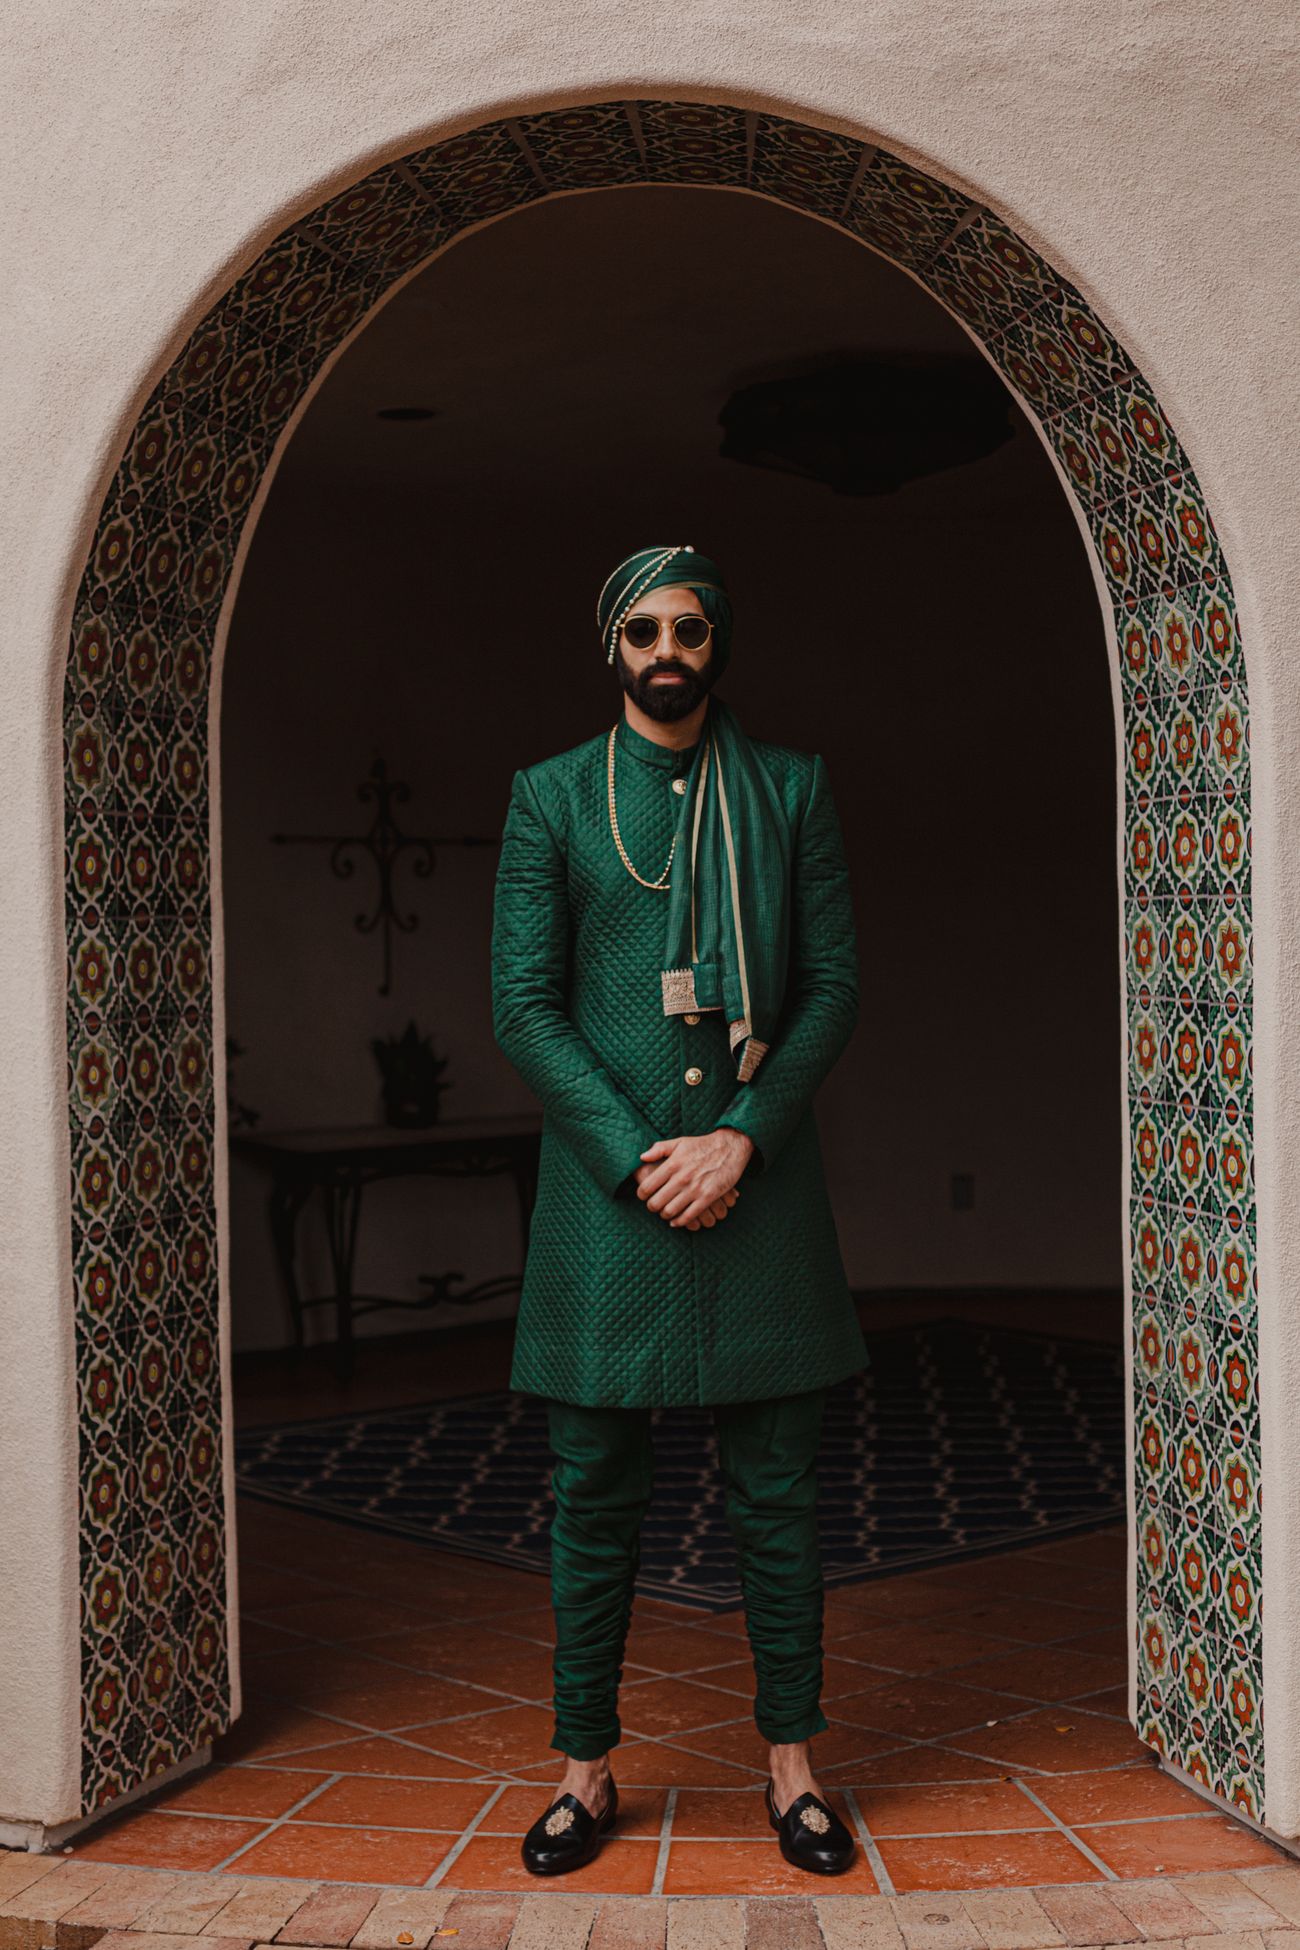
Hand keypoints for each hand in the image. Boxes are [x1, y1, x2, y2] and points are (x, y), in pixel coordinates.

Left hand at [634, 1127, 754, 1227]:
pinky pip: (689, 1216)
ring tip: (665, 1212)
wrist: (730, 1147)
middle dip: (651, 1207)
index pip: (647, 1187)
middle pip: (656, 1203)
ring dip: (665, 1215)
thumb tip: (642, 1157)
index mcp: (672, 1164)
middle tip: (654, 1206)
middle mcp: (681, 1178)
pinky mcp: (708, 1197)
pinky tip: (676, 1221)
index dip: (641, 1194)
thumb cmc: (703, 1145)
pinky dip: (680, 1222)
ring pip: (670, 1212)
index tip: (644, 1196)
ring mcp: (695, 1189)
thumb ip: (658, 1148)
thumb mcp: (679, 1142)